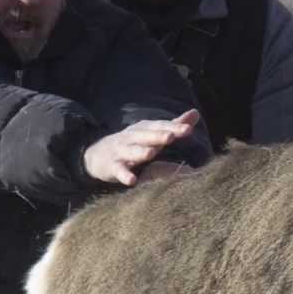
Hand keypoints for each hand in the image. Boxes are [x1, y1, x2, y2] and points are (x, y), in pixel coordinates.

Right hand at [83, 109, 199, 185]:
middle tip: (172, 136)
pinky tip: (132, 181)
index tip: (189, 129)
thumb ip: (174, 125)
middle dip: (158, 136)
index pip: (160, 126)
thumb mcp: (152, 132)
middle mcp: (132, 137)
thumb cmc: (134, 143)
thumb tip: (195, 113)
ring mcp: (121, 151)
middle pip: (146, 136)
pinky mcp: (112, 166)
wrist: (97, 154)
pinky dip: (124, 175)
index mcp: (144, 129)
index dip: (174, 127)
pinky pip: (119, 170)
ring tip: (151, 153)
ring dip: (141, 152)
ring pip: (132, 151)